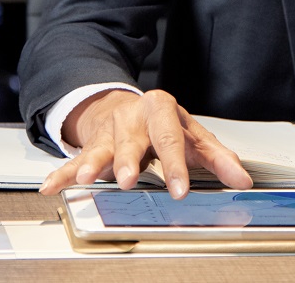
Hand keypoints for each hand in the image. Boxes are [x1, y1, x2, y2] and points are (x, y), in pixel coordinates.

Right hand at [38, 89, 252, 198]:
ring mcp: (109, 132)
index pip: (170, 138)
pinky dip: (61, 174)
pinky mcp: (90, 145)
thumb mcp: (193, 136)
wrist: (124, 106)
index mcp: (161, 110)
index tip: (180, 189)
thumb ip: (217, 158)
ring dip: (92, 164)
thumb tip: (242, 179)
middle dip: (128, 161)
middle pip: (131, 141)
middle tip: (128, 179)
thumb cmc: (162, 125)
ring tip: (86, 179)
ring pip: (100, 149)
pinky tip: (51, 187)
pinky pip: (73, 160)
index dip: (175, 165)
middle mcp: (132, 118)